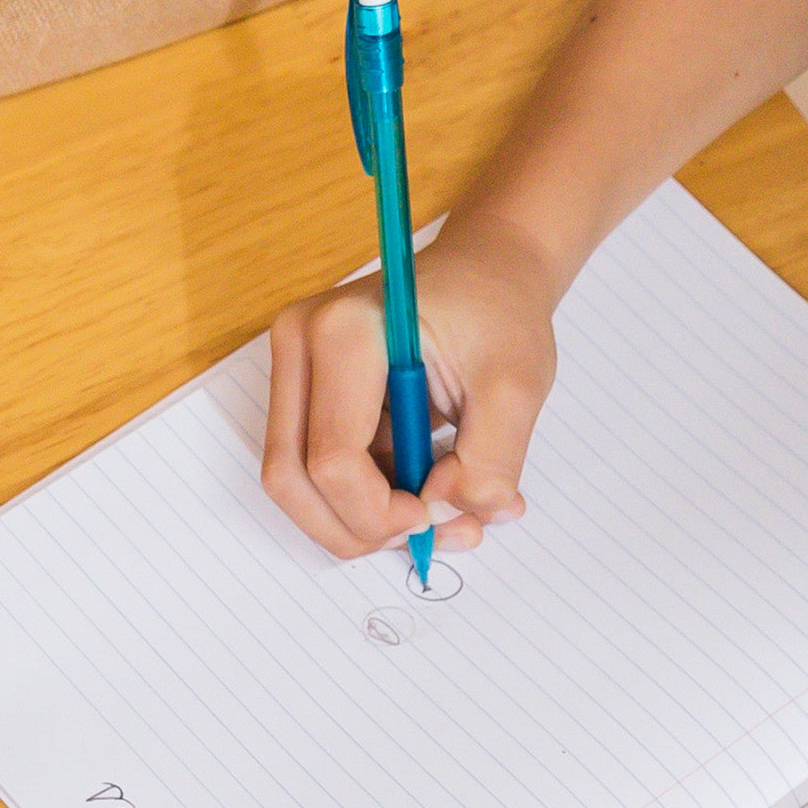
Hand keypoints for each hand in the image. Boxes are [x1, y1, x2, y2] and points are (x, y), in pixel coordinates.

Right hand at [259, 214, 562, 560]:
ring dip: (361, 523)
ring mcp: (295, 366)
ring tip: (442, 521)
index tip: (435, 517)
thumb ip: (489, 463)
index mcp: (344, 331)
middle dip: (357, 529)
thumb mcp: (517, 388)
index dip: (379, 512)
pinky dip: (367, 503)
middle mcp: (301, 343)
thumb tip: (445, 515)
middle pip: (290, 478)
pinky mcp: (307, 390)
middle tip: (425, 534)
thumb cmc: (499, 312)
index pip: (332, 460)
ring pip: (296, 483)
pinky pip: (317, 470)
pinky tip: (428, 498)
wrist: (488, 272)